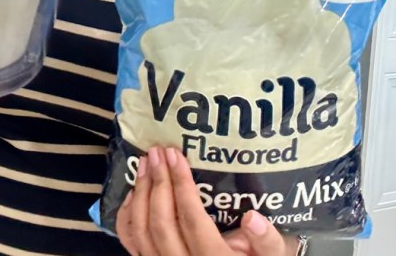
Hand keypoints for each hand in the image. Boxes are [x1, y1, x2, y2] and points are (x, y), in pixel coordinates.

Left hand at [116, 147, 297, 255]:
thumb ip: (267, 241)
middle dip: (157, 183)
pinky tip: (133, 194)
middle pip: (162, 223)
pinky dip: (128, 217)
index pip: (192, 220)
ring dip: (140, 195)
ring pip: (142, 233)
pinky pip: (132, 243)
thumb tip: (253, 218)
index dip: (181, 185)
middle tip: (156, 153)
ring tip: (144, 165)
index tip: (175, 155)